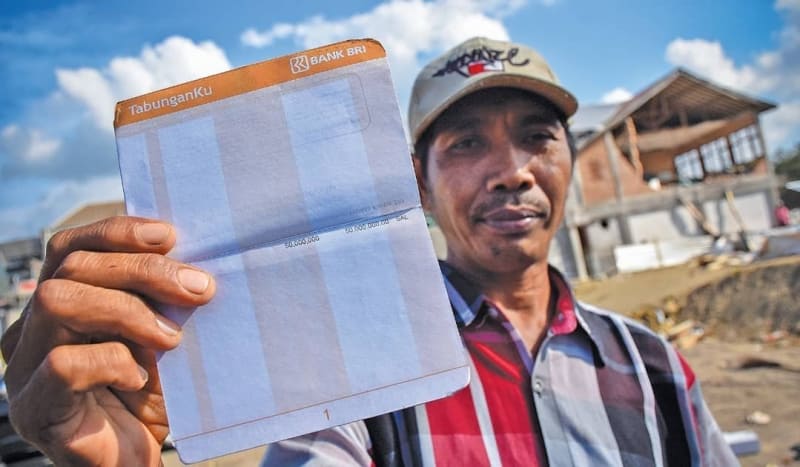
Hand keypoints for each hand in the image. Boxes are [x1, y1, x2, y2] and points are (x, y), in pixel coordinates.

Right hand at [1, 216, 215, 465]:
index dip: (117, 232)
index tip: (170, 234)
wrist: (138, 461)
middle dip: (143, 270)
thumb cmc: (151, 396)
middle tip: (198, 289)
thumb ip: (160, 299)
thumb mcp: (160, 336)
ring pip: (58, 301)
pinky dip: (112, 362)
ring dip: (128, 311)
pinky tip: (140, 379)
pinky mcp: (34, 408)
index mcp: (60, 304)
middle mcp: (32, 330)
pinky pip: (64, 364)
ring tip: (172, 338)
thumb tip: (192, 260)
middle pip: (72, 267)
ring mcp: (25, 369)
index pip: (71, 247)